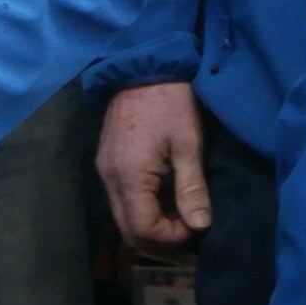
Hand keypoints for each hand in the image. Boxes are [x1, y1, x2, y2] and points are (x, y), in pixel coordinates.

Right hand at [97, 81, 211, 247]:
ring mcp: (105, 169)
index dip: (172, 237)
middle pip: (127, 229)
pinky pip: (122, 197)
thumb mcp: (188, 145)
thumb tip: (200, 226)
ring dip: (152, 221)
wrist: (143, 68)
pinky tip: (166, 193)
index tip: (197, 224)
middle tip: (189, 225)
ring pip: (123, 214)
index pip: (143, 228)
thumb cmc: (170, 104)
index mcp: (128, 175)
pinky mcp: (108, 161)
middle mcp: (109, 177)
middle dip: (160, 236)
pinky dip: (144, 205)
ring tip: (181, 208)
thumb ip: (192, 189)